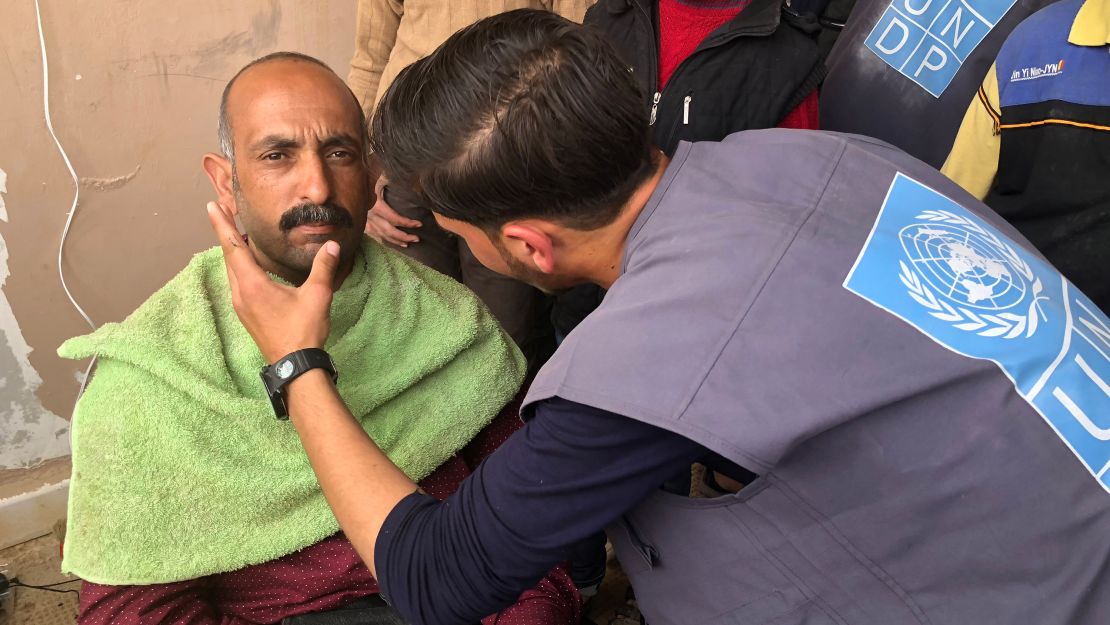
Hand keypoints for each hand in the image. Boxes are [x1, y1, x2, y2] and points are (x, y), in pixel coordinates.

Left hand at [206, 201, 336, 362]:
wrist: (295, 365)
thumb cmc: (304, 330)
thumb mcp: (317, 296)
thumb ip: (323, 268)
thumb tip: (332, 245)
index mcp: (253, 284)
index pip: (234, 247)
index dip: (223, 225)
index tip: (212, 206)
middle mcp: (241, 293)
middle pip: (228, 256)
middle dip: (224, 232)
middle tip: (220, 210)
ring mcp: (241, 305)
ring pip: (231, 270)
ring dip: (231, 249)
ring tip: (233, 232)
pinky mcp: (246, 313)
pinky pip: (237, 281)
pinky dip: (237, 265)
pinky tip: (245, 264)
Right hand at [364, 174, 421, 246]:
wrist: (344, 181)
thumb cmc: (363, 176)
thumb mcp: (379, 176)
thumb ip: (390, 179)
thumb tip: (411, 179)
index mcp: (375, 205)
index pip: (395, 219)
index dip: (407, 223)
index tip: (419, 224)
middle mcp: (370, 215)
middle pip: (389, 231)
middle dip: (404, 237)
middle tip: (417, 239)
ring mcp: (364, 220)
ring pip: (381, 235)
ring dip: (395, 241)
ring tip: (406, 244)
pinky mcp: (360, 222)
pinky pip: (373, 234)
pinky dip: (383, 238)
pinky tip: (389, 241)